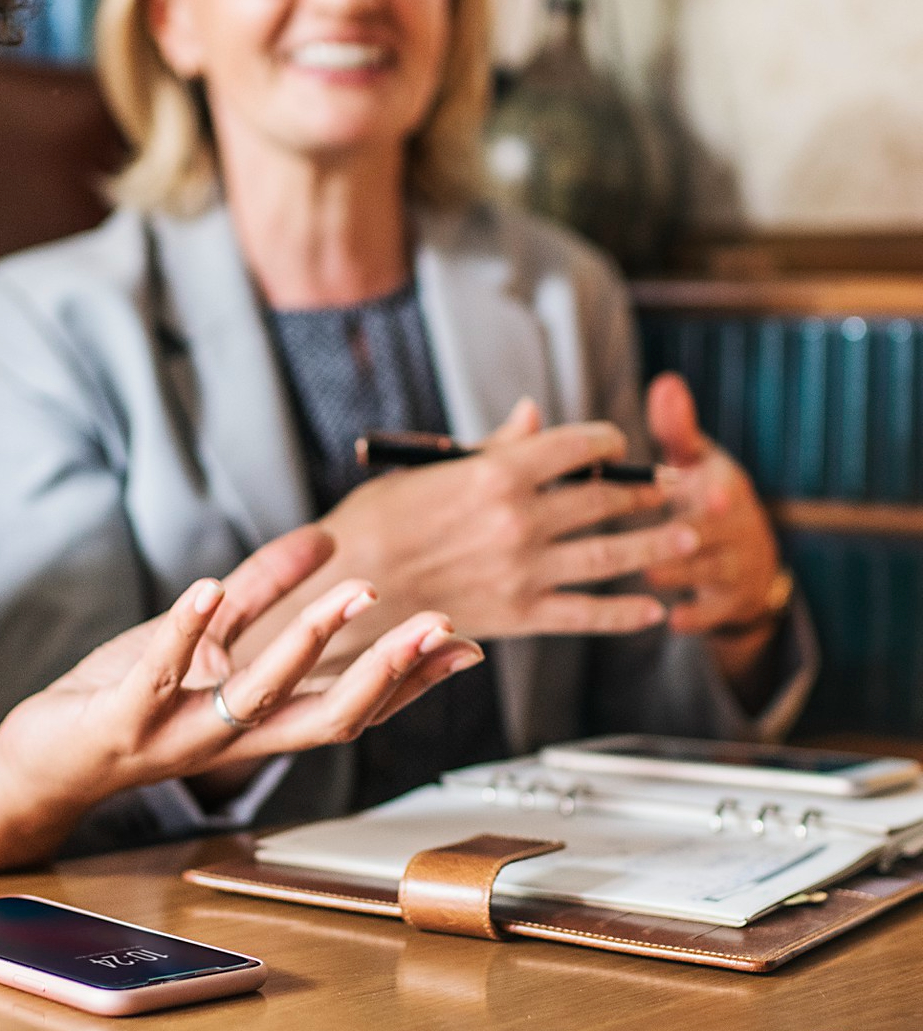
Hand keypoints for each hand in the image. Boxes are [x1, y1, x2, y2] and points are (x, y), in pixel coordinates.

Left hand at [0, 527, 480, 820]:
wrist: (47, 757)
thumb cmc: (129, 699)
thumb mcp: (205, 637)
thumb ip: (260, 592)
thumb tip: (324, 540)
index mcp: (260, 721)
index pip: (352, 707)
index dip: (409, 681)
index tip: (461, 644)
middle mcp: (234, 739)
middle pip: (328, 716)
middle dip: (387, 670)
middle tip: (436, 626)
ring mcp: (180, 734)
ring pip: (257, 696)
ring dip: (306, 642)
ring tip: (349, 591)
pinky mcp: (124, 720)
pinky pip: (159, 676)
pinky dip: (183, 631)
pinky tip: (206, 587)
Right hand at [269, 398, 691, 647]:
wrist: (343, 590)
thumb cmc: (370, 523)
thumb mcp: (424, 471)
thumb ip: (489, 447)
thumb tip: (532, 416)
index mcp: (495, 472)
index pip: (575, 446)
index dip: (606, 441)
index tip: (617, 444)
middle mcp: (521, 519)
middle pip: (604, 497)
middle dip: (644, 489)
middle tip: (672, 487)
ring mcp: (525, 569)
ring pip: (611, 554)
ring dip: (655, 544)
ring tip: (686, 537)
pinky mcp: (520, 615)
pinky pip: (587, 614)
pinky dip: (625, 613)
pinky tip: (652, 610)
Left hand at [642, 373, 784, 690]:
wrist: (748, 558)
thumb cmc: (707, 496)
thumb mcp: (700, 460)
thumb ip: (678, 428)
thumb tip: (665, 382)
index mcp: (724, 490)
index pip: (724, 489)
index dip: (715, 491)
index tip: (705, 491)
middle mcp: (735, 529)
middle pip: (714, 532)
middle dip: (689, 532)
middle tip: (657, 533)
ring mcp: (734, 567)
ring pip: (707, 571)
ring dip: (680, 573)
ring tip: (646, 572)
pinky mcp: (729, 602)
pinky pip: (714, 612)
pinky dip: (697, 616)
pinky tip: (674, 621)